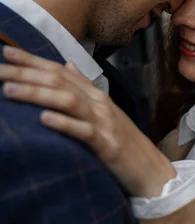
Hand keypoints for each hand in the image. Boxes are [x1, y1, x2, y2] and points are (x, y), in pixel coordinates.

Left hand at [0, 46, 175, 197]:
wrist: (150, 170)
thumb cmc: (124, 143)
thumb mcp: (105, 112)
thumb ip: (85, 87)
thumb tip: (67, 64)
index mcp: (95, 94)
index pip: (60, 70)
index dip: (33, 60)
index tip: (6, 52)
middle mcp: (98, 103)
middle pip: (59, 81)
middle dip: (25, 73)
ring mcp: (104, 122)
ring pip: (67, 100)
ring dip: (37, 93)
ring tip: (9, 90)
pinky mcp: (107, 145)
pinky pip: (83, 131)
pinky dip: (63, 123)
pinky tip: (43, 119)